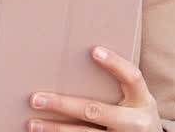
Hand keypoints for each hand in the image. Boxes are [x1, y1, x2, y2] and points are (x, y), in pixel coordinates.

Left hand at [26, 46, 162, 131]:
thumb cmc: (136, 114)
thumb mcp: (137, 100)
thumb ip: (117, 84)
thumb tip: (82, 56)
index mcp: (142, 101)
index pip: (132, 78)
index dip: (115, 64)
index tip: (94, 50)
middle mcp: (134, 123)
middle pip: (95, 111)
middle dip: (63, 104)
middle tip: (35, 98)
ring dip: (55, 129)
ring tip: (32, 123)